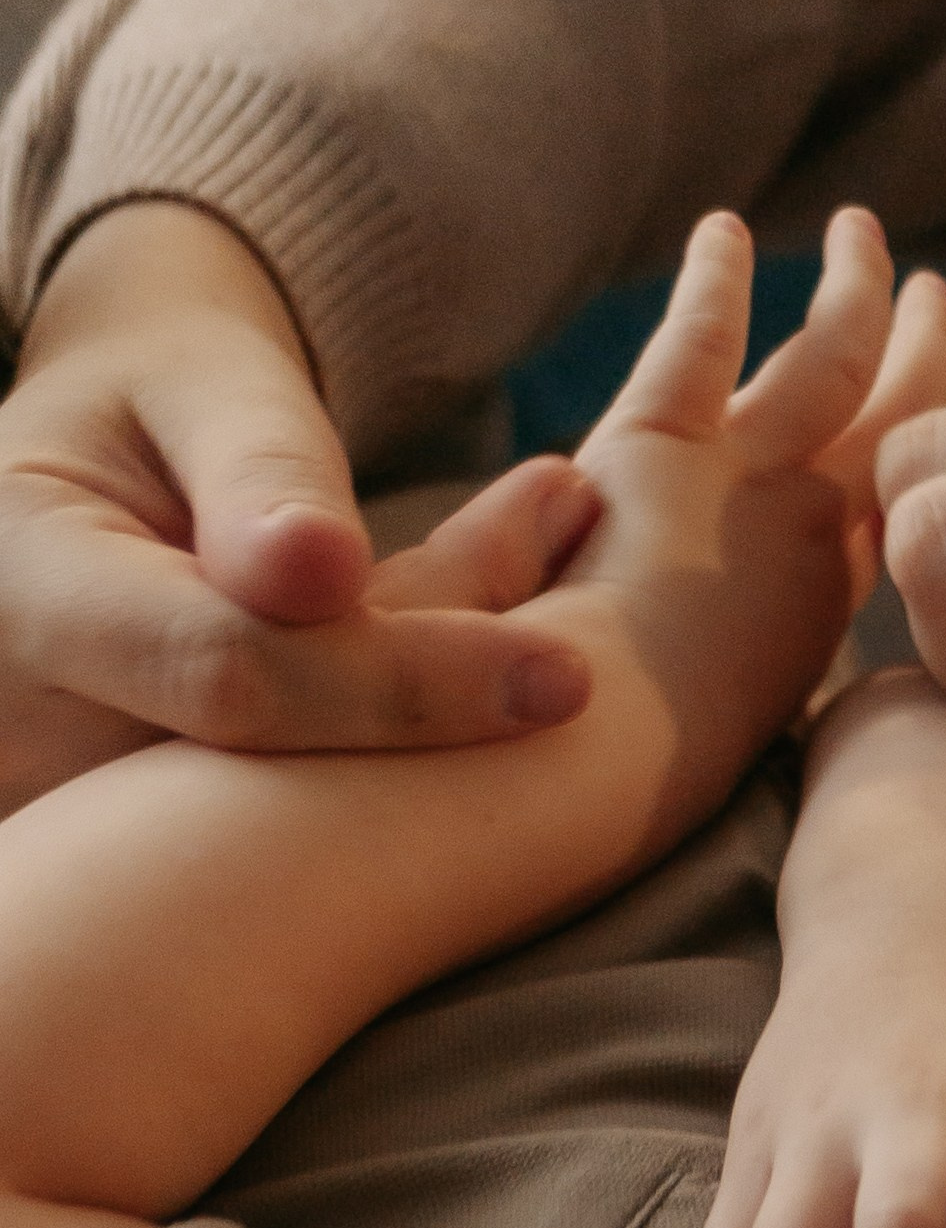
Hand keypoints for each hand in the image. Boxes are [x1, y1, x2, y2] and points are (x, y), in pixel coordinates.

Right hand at [0, 202, 597, 815]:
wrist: (95, 477)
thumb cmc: (157, 399)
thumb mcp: (201, 386)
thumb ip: (258, 466)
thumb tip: (316, 569)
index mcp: (22, 597)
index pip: (235, 678)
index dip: (407, 686)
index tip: (572, 678)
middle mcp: (29, 732)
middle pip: (275, 779)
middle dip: (448, 740)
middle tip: (606, 690)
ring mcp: (77, 810)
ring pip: (294, 822)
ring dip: (447, 772)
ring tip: (575, 684)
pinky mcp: (142, 842)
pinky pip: (297, 829)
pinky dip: (414, 781)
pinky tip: (518, 717)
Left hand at [524, 207, 945, 869]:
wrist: (581, 775)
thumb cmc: (588, 779)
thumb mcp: (668, 713)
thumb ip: (667, 629)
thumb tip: (594, 517)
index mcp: (802, 630)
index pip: (875, 528)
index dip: (910, 473)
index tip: (924, 434)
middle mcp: (801, 556)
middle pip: (892, 438)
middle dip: (920, 367)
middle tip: (937, 306)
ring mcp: (747, 494)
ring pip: (832, 368)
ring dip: (857, 296)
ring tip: (867, 238)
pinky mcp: (664, 451)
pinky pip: (698, 340)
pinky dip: (712, 280)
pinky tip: (722, 230)